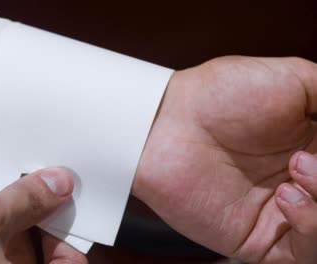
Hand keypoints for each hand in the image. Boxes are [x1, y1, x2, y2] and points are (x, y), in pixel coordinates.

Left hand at [133, 56, 316, 262]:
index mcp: (315, 146)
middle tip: (312, 156)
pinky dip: (311, 227)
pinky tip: (288, 195)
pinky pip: (303, 253)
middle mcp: (302, 183)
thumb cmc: (219, 96)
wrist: (168, 122)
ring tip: (300, 167)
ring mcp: (282, 213)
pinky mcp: (258, 239)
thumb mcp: (294, 81)